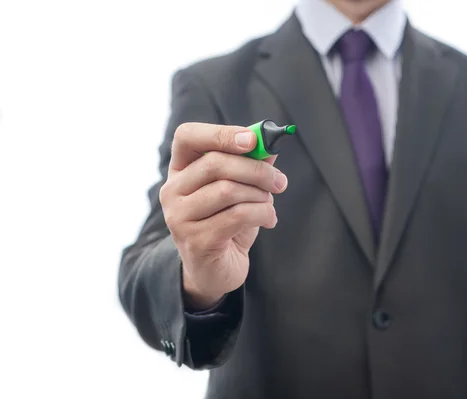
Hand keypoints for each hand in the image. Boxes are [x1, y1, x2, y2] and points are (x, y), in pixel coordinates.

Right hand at [159, 123, 288, 308]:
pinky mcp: (195, 241)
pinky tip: (270, 220)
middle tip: (279, 180)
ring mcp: (179, 217)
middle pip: (215, 164)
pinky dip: (263, 213)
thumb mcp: (241, 189)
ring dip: (260, 195)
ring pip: (228, 191)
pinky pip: (238, 216)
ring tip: (269, 205)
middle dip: (256, 169)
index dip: (220, 134)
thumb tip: (270, 141)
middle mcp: (172, 191)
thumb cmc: (229, 223)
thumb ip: (252, 163)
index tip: (253, 140)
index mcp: (180, 170)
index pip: (187, 136)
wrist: (217, 270)